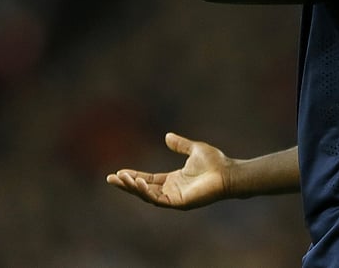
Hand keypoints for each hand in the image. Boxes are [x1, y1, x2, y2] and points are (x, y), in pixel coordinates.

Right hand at [106, 132, 231, 209]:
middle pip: (144, 189)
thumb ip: (180, 144)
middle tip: (110, 178)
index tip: (119, 172)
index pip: (148, 179)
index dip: (134, 176)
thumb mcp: (194, 149)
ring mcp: (175, 198)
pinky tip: (138, 183)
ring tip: (120, 179)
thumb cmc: (216, 163)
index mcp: (174, 180)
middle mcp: (172, 190)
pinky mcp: (179, 203)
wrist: (228, 172)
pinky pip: (158, 199)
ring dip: (133, 188)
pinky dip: (146, 192)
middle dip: (127, 184)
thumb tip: (167, 136)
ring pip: (148, 195)